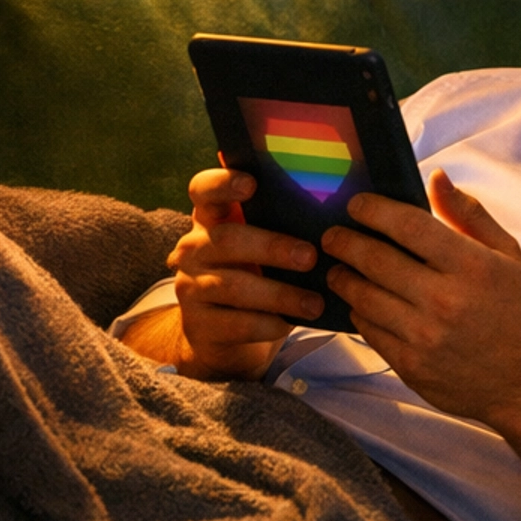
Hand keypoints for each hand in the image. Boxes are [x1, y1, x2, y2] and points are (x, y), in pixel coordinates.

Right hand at [162, 166, 325, 379]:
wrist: (222, 338)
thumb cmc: (254, 277)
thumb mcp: (259, 247)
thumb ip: (278, 223)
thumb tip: (330, 207)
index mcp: (210, 219)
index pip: (203, 189)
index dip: (223, 183)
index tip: (251, 183)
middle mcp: (193, 248)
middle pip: (226, 239)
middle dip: (271, 247)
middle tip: (309, 257)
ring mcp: (190, 287)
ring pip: (232, 286)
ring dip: (278, 294)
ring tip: (314, 303)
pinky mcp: (198, 325)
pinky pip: (235, 323)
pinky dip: (266, 324)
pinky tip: (289, 324)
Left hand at [320, 169, 520, 426]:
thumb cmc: (516, 310)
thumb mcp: (507, 254)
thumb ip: (469, 214)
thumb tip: (435, 177)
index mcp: (471, 266)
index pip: (408, 226)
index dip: (373, 210)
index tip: (356, 204)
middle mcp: (445, 300)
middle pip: (375, 260)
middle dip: (344, 242)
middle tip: (332, 235)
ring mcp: (425, 337)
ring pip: (364, 297)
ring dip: (343, 277)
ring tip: (337, 267)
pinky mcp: (411, 366)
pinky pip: (369, 330)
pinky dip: (358, 312)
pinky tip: (359, 301)